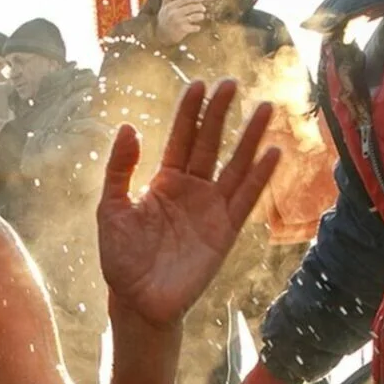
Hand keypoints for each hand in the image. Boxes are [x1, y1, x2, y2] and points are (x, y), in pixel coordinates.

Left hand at [97, 79, 280, 325]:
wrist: (138, 301)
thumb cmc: (121, 258)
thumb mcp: (110, 209)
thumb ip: (119, 170)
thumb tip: (128, 127)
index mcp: (164, 181)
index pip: (181, 138)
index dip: (190, 112)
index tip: (199, 84)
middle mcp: (191, 189)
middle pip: (209, 143)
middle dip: (220, 113)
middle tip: (231, 83)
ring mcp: (211, 208)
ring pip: (235, 165)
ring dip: (250, 138)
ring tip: (265, 108)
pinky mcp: (226, 230)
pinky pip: (246, 199)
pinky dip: (260, 177)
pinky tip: (272, 153)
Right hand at [156, 0, 207, 45]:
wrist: (161, 36)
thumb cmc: (163, 21)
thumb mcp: (163, 9)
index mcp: (170, 7)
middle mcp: (174, 13)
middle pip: (191, 7)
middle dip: (199, 7)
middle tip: (203, 8)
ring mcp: (178, 22)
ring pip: (194, 17)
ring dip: (200, 16)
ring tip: (201, 16)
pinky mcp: (182, 30)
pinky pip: (194, 27)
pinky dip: (197, 27)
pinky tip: (197, 27)